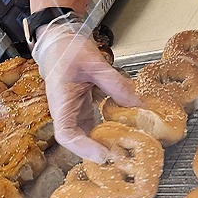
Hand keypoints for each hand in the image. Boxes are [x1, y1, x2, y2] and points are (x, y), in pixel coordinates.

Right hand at [32, 21, 140, 162]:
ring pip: (85, 137)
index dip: (83, 148)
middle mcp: (65, 112)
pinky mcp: (82, 110)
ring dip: (103, 145)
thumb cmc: (68, 48)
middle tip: (122, 156)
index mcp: (61, 101)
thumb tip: (137, 104)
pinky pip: (93, 127)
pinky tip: (122, 134)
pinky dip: (107, 133)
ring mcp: (73, 113)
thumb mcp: (94, 62)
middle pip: (77, 142)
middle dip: (97, 152)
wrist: (60, 41)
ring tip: (125, 149)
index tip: (103, 154)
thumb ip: (115, 83)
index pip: (66, 134)